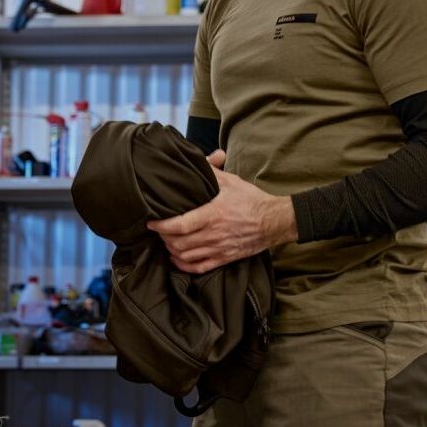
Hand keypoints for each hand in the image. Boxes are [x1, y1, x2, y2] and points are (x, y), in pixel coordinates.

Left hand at [147, 155, 296, 273]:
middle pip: (178, 243)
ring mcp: (219, 248)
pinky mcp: (224, 258)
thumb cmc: (252, 200)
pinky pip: (198, 267)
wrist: (274, 221)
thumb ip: (211, 172)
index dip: (161, 226)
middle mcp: (213, 234)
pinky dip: (183, 265)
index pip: (179, 225)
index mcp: (213, 214)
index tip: (151, 222)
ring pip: (185, 256)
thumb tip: (197, 159)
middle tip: (159, 230)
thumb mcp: (232, 182)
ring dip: (172, 250)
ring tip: (167, 241)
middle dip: (164, 238)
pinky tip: (178, 258)